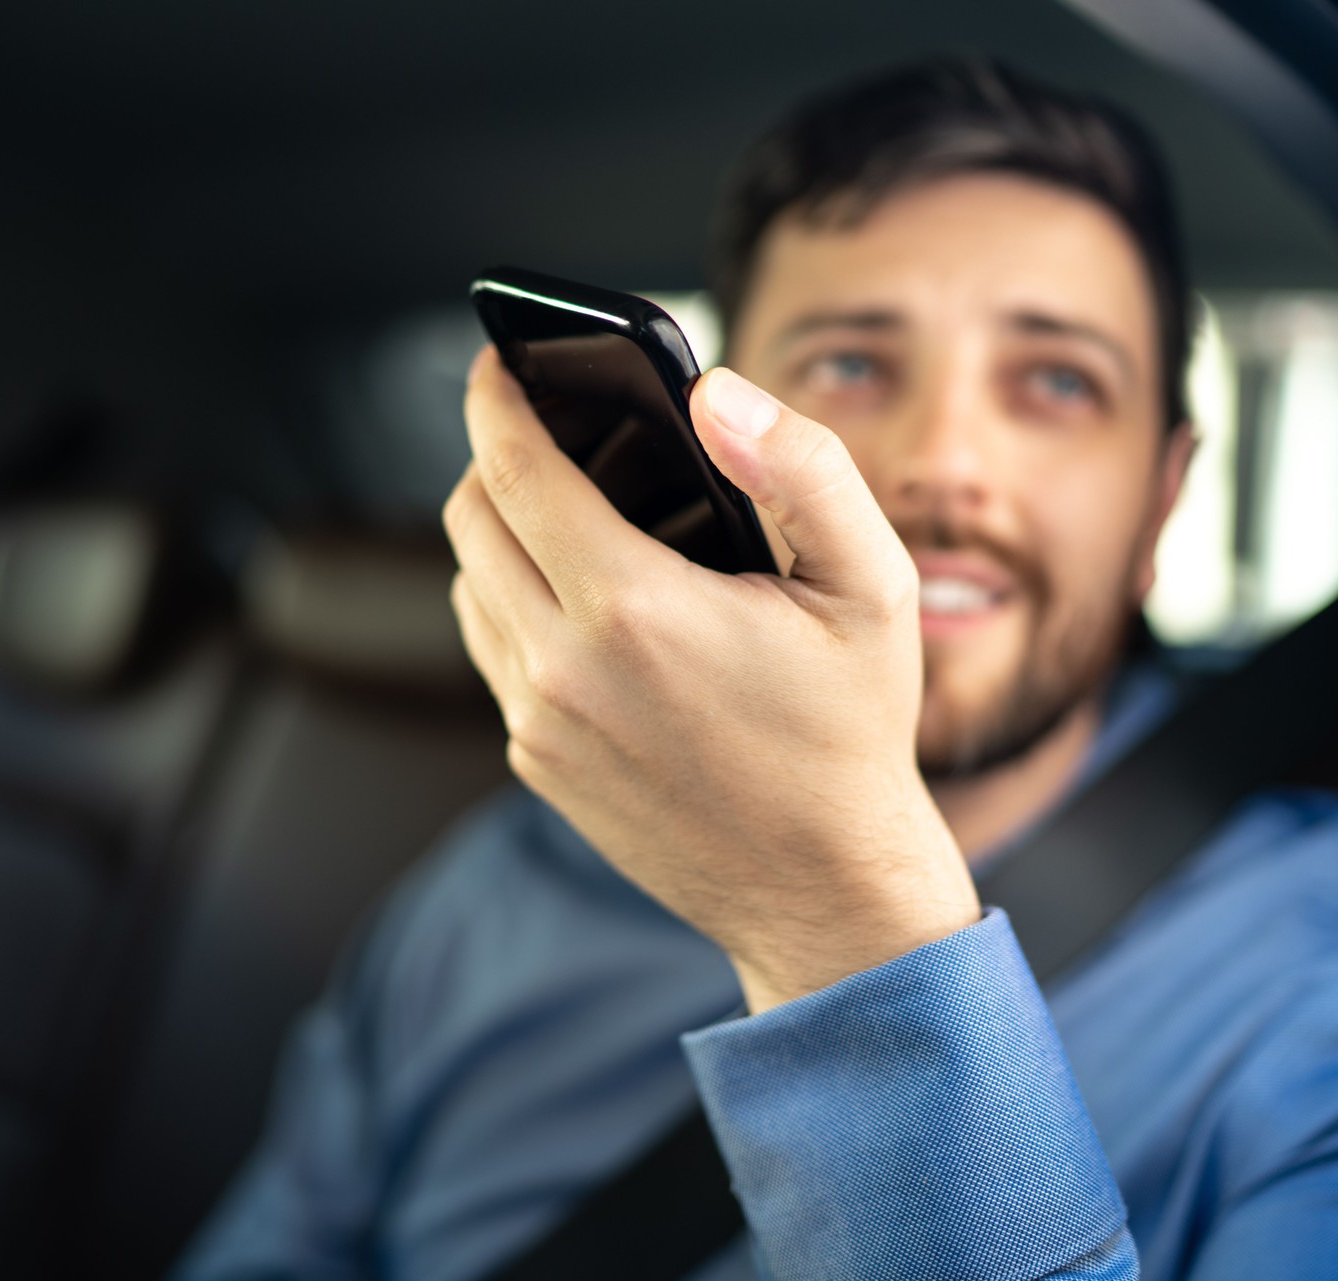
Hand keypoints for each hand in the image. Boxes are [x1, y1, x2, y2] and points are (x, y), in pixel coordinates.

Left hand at [444, 349, 979, 1010]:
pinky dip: (509, 603)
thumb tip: (713, 392)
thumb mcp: (869, 585)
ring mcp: (537, 723)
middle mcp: (561, 667)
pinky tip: (570, 594)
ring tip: (556, 505)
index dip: (496, 397)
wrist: (822, 888)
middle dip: (492, 455)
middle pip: (471, 520)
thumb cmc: (850, 733)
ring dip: (496, 532)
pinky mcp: (535, 763)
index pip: (517, 469)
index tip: (498, 358)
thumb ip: (801, 466)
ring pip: (468, 587)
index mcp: (632, 608)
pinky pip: (490, 653)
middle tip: (536, 423)